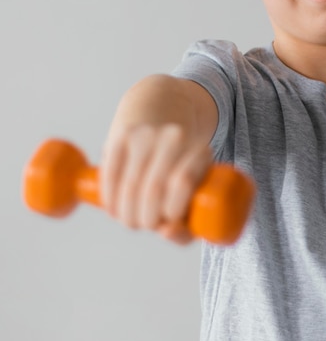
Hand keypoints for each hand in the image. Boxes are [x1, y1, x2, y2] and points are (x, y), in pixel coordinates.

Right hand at [100, 124, 213, 243]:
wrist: (162, 108)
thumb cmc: (181, 165)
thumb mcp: (197, 185)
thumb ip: (189, 222)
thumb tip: (166, 232)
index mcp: (200, 150)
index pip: (182, 182)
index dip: (172, 212)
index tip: (167, 224)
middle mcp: (174, 138)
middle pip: (154, 190)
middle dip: (146, 220)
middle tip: (146, 225)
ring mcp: (146, 134)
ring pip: (130, 187)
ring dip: (127, 215)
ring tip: (131, 221)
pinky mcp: (121, 135)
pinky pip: (111, 176)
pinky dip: (111, 201)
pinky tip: (114, 210)